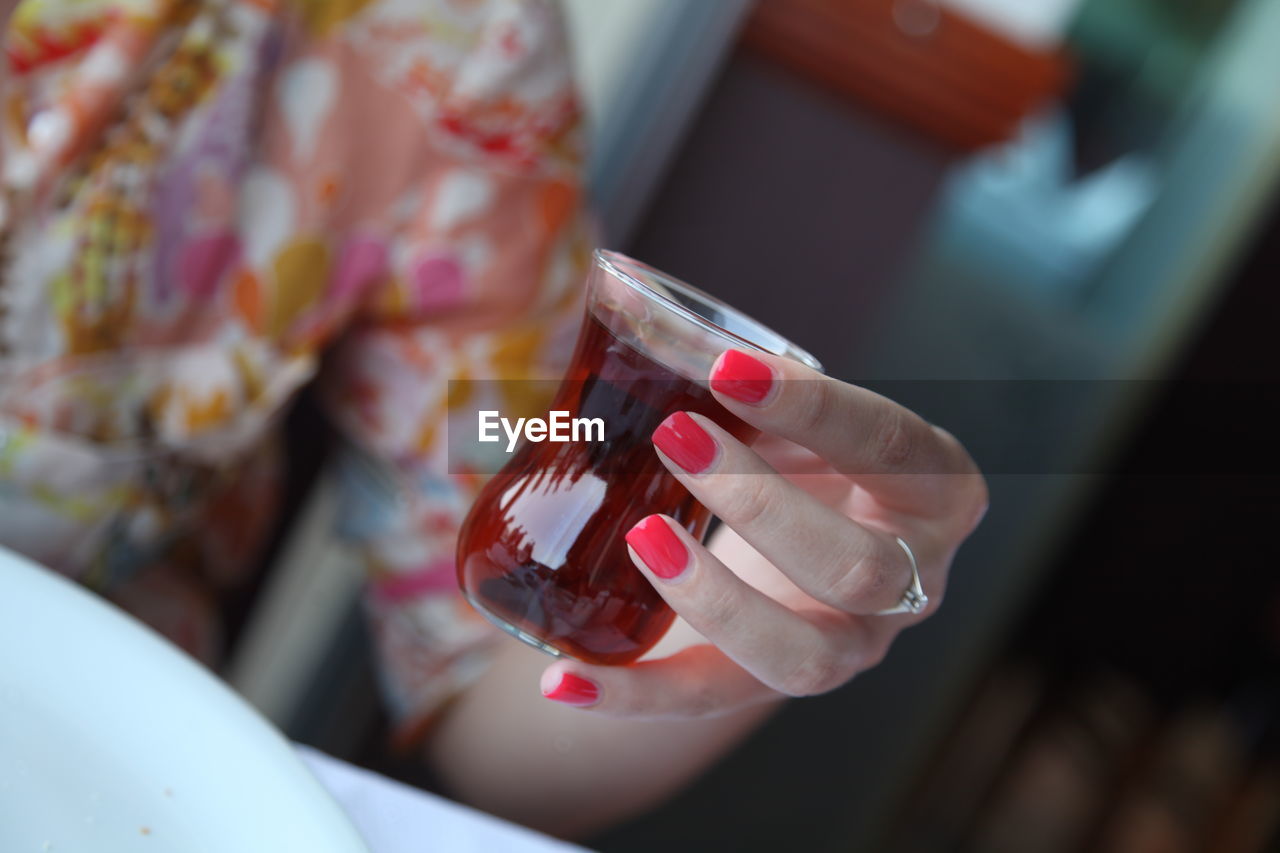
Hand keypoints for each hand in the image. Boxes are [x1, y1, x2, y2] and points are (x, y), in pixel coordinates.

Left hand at [538, 349, 986, 716]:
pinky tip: (565, 679)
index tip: (727, 370)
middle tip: (676, 440)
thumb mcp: (802, 423)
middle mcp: (912, 578)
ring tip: (642, 538)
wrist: (810, 545)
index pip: (887, 444)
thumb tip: (651, 345)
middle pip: (856, 566)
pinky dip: (634, 695)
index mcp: (934, 486)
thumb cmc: (809, 462)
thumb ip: (753, 397)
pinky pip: (712, 701)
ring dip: (716, 600)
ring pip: (801, 656)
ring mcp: (857, 646)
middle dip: (761, 505)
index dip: (812, 408)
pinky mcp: (784, 685)